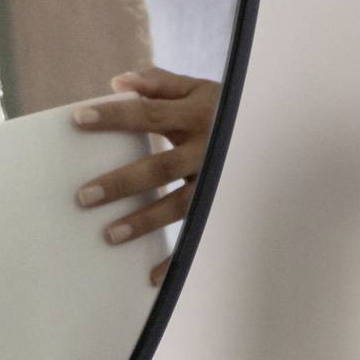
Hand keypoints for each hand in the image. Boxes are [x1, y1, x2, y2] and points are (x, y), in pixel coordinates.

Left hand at [71, 67, 220, 284]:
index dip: (114, 117)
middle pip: (160, 168)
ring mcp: (218, 180)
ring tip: (109, 234)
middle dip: (122, 183)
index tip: (77, 120)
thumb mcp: (199, 89)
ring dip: (145, 222)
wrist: (282, 129)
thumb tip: (118, 83)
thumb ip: (160, 84)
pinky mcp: (224, 205)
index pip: (148, 114)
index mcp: (197, 116)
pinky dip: (178, 259)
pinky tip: (152, 277)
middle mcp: (209, 149)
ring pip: (180, 205)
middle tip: (83, 196)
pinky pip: (201, 235)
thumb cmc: (226, 109)